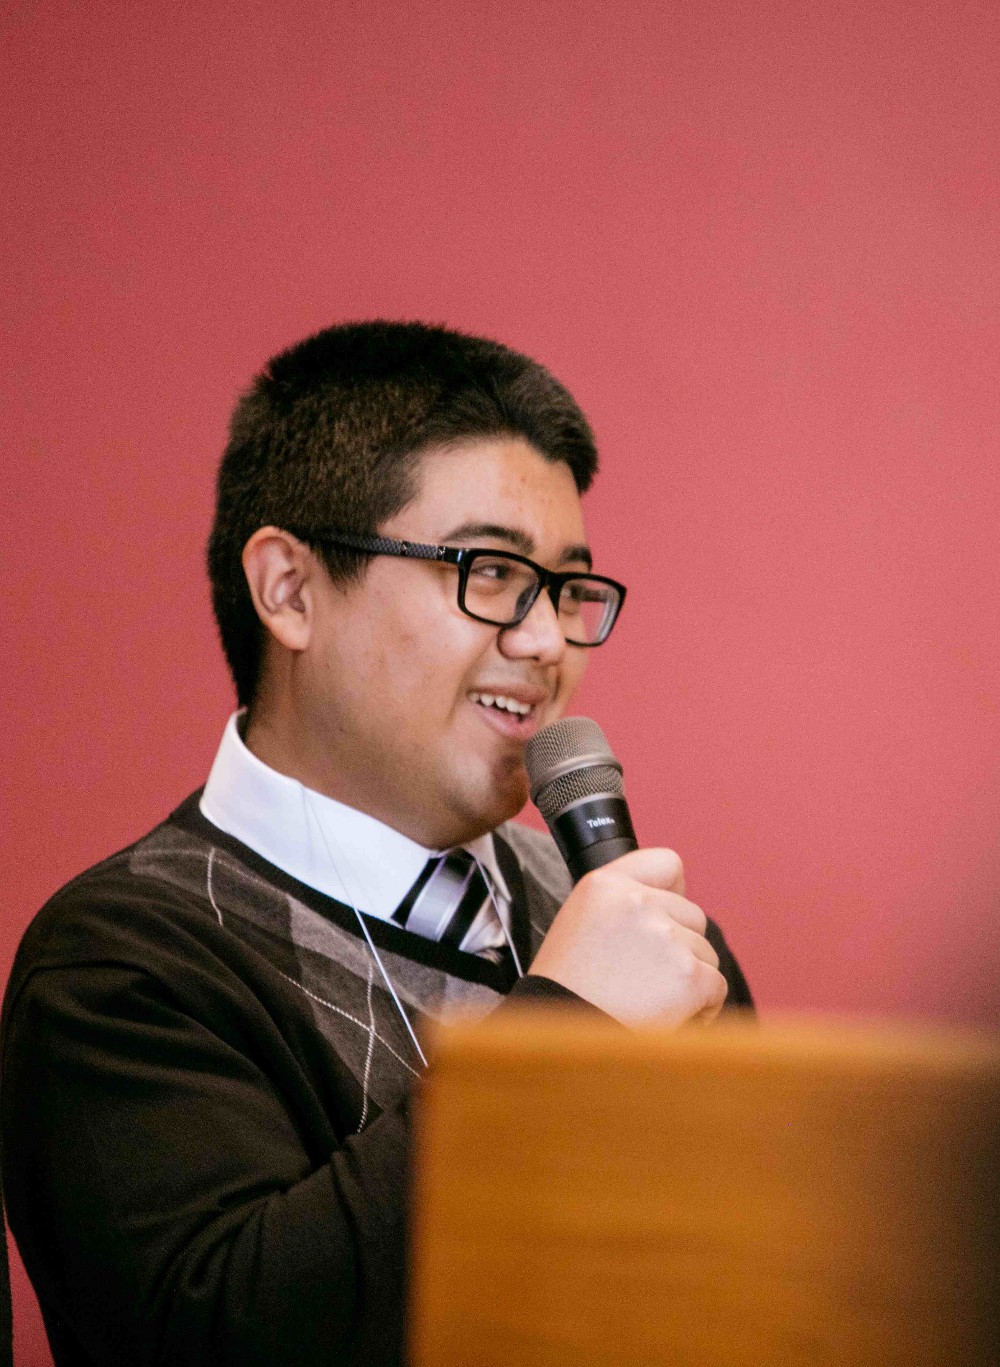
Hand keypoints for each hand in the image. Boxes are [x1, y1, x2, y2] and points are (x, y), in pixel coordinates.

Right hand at [528, 848, 727, 1026]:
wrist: (562, 1036)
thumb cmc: (568, 990)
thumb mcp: (580, 924)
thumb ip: (622, 904)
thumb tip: (674, 903)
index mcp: (604, 885)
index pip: (667, 864)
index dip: (673, 892)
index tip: (664, 918)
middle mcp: (637, 901)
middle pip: (692, 916)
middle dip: (679, 947)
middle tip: (642, 979)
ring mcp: (665, 936)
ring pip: (705, 953)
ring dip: (687, 980)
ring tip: (648, 1002)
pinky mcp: (689, 974)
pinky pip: (716, 987)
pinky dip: (700, 1009)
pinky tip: (666, 1019)